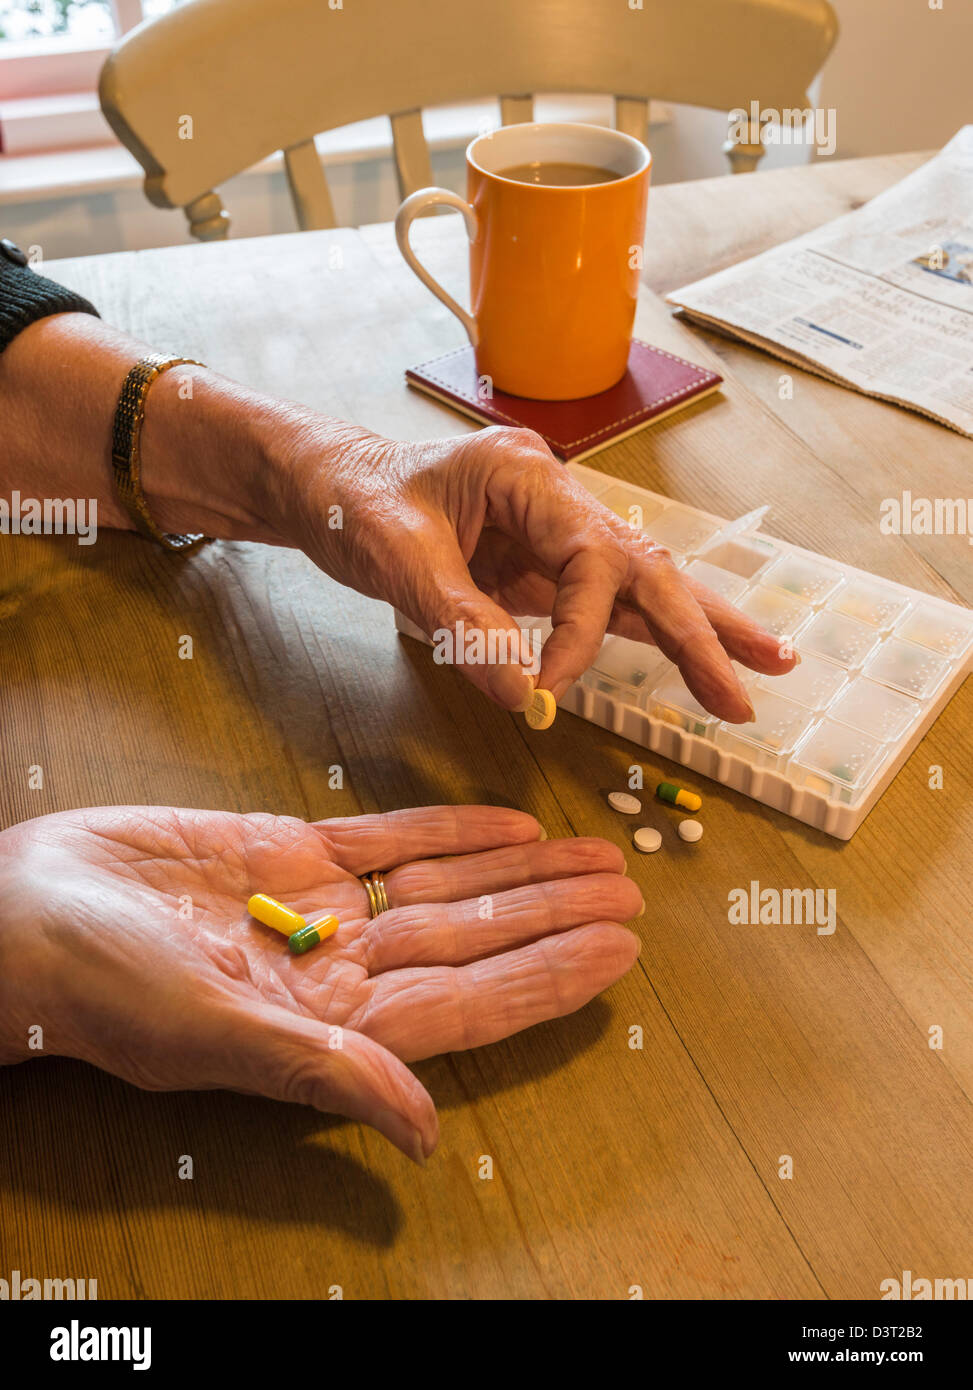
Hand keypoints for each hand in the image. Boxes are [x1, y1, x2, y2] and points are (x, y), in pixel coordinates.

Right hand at [0, 804, 640, 1161]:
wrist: (29, 914)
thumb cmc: (107, 989)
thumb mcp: (218, 1037)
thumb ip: (328, 1072)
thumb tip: (426, 1132)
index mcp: (334, 1026)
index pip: (470, 1003)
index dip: (547, 978)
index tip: (620, 952)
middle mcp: (341, 969)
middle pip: (475, 938)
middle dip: (554, 915)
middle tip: (634, 890)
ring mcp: (320, 905)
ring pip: (447, 885)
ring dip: (520, 871)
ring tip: (593, 854)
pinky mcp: (288, 849)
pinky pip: (390, 839)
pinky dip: (451, 829)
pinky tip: (509, 826)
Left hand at [279, 423, 794, 720]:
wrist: (324, 483)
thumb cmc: (351, 500)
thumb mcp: (394, 555)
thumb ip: (459, 622)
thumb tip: (521, 695)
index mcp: (526, 475)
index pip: (590, 561)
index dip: (580, 634)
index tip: (546, 690)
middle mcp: (556, 500)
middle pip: (646, 567)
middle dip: (699, 631)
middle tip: (745, 690)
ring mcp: (554, 534)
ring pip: (643, 584)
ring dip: (700, 630)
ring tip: (767, 667)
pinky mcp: (541, 570)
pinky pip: (607, 605)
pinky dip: (651, 635)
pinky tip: (699, 658)